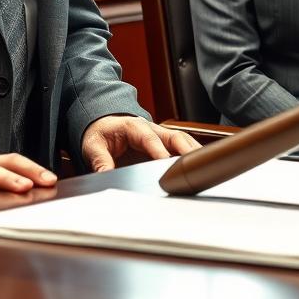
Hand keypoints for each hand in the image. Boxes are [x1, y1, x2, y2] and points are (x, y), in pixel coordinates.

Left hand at [81, 115, 200, 171]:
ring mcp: (160, 136)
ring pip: (182, 141)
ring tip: (205, 170)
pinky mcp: (164, 144)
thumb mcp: (93, 146)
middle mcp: (151, 129)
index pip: (149, 139)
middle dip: (186, 150)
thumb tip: (105, 175)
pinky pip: (182, 147)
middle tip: (196, 168)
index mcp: (134, 126)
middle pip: (174, 136)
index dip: (160, 152)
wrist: (103, 123)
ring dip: (193, 153)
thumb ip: (100, 160)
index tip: (167, 166)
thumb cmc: (100, 133)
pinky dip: (192, 156)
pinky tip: (200, 170)